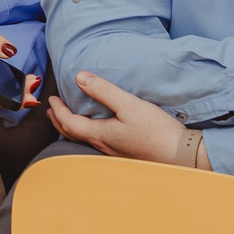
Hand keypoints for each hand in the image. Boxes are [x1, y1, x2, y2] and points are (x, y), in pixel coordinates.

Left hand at [48, 70, 199, 165]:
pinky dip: (88, 134)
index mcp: (100, 135)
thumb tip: (79, 78)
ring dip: (72, 128)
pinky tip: (98, 131)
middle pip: (73, 135)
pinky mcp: (126, 155)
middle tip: (51, 111)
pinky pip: (97, 144)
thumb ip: (104, 91)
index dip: (57, 110)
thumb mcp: (130, 105)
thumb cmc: (156, 131)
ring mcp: (114, 153)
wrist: (182, 155)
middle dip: (59, 122)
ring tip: (69, 120)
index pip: (69, 123)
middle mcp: (104, 147)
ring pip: (84, 141)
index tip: (51, 99)